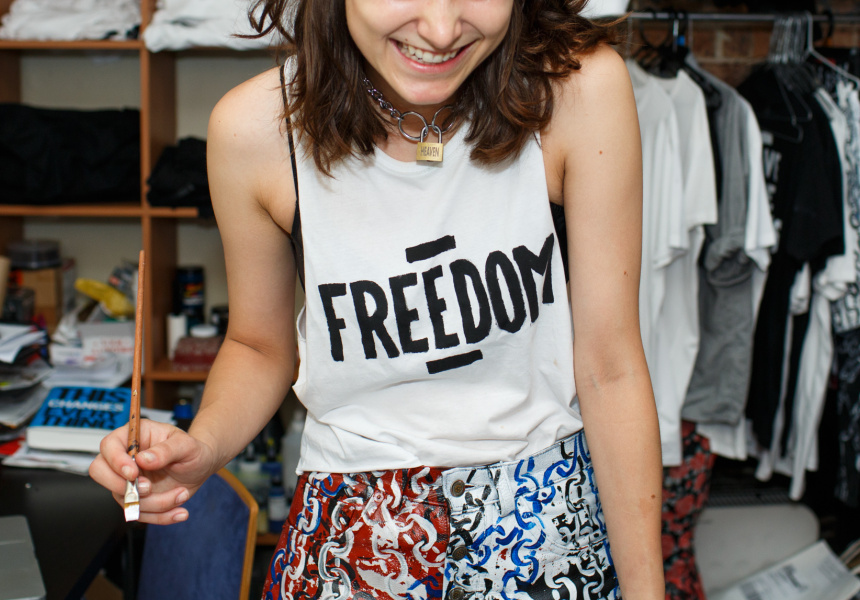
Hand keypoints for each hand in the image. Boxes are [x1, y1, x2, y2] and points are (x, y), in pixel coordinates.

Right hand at [89, 419, 217, 524]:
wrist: (200, 467)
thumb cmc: (192, 450)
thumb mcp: (186, 445)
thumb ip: (166, 450)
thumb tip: (143, 459)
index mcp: (134, 437)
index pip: (108, 446)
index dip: (115, 461)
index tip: (133, 473)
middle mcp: (125, 459)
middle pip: (100, 473)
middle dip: (122, 486)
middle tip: (149, 488)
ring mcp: (127, 481)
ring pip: (124, 498)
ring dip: (155, 503)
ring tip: (182, 494)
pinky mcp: (136, 499)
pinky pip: (139, 513)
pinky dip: (160, 517)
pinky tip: (179, 512)